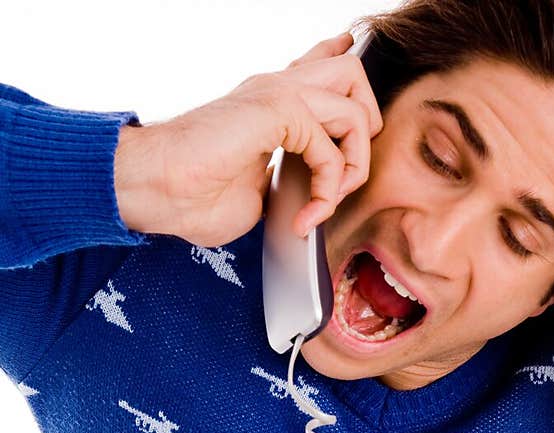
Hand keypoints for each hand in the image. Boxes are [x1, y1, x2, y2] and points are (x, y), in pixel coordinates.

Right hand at [114, 31, 382, 246]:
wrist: (157, 191)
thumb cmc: (192, 197)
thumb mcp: (257, 192)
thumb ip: (289, 181)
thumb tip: (309, 198)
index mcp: (270, 101)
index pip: (321, 66)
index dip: (345, 73)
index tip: (357, 100)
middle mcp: (276, 88)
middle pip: (353, 74)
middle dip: (365, 134)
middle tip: (340, 182)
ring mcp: (277, 94)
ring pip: (355, 106)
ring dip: (353, 166)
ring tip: (325, 203)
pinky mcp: (276, 110)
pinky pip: (331, 149)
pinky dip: (327, 191)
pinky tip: (306, 215)